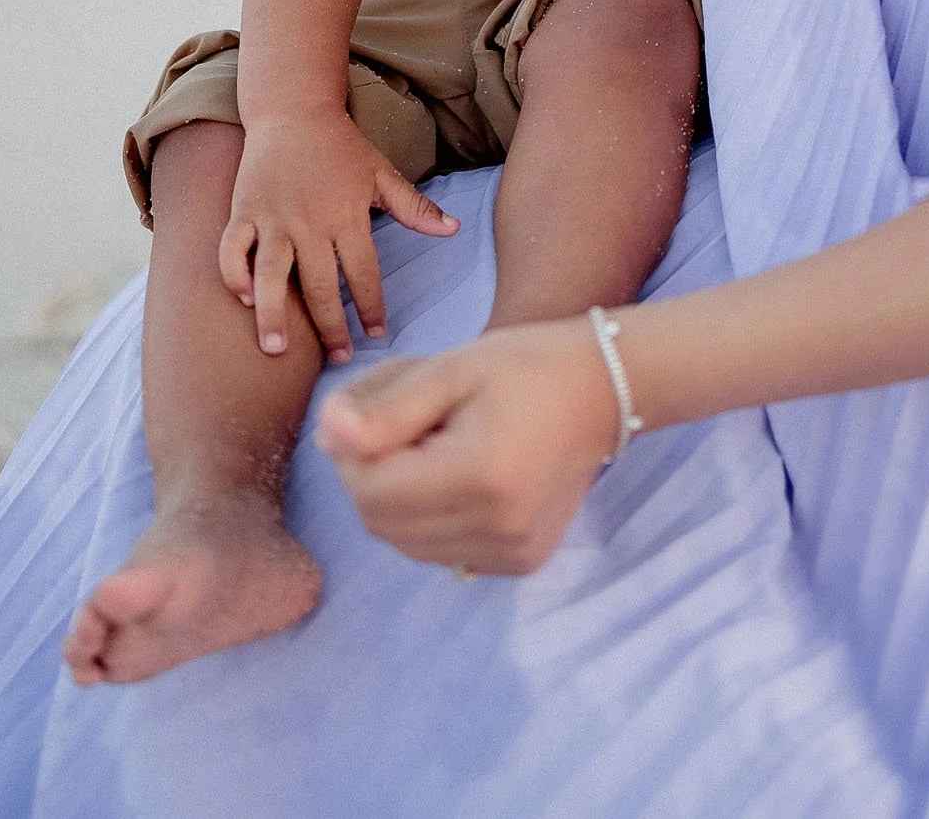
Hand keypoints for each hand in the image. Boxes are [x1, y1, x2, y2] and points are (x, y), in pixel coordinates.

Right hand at [218, 114, 458, 363]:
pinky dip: (234, 276)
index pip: (363, 272)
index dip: (372, 306)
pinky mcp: (243, 210)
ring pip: (269, 275)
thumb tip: (454, 230)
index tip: (378, 334)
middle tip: (338, 358)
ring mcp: (272, 217)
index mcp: (346, 214)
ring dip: (272, 314)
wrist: (292, 110)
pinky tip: (244, 300)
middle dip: (330, 326)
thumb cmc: (340, 146)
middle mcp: (308, 221)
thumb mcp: (381, 173)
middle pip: (318, 284)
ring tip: (276, 349)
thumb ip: (414, 207)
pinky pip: (232, 250)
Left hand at [316, 320, 619, 573]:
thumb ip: (385, 407)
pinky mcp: (520, 563)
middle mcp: (498, 529)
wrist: (601, 390)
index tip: (364, 412)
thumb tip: (326, 435)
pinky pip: (442, 552)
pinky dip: (430, 519)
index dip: (351, 454)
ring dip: (398, 499)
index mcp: (480, 476)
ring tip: (431, 445)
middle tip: (399, 422)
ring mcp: (512, 553)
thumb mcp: (450, 369)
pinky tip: (456, 474)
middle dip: (371, 474)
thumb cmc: (524, 366)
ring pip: (407, 544)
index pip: (371, 492)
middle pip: (383, 524)